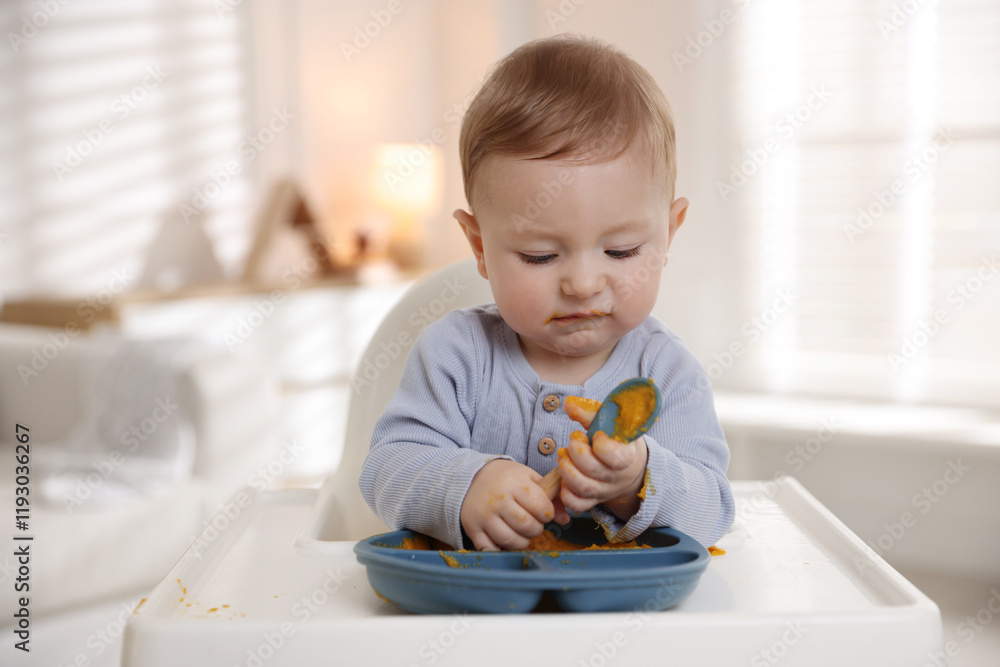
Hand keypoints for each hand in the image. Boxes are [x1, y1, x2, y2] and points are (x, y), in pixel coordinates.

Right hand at [460, 459, 555, 550]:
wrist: (472, 478)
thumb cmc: (506, 479)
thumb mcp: (529, 478)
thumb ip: (551, 497)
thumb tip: (564, 520)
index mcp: (514, 483)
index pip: (540, 506)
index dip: (547, 513)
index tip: (543, 511)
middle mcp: (498, 500)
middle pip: (527, 526)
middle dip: (536, 528)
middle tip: (532, 523)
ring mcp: (484, 516)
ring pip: (510, 541)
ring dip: (521, 541)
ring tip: (520, 532)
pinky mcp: (472, 529)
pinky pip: (490, 549)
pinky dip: (500, 549)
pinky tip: (504, 539)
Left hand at [558, 397, 648, 519]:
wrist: (629, 467)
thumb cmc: (619, 440)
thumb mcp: (614, 424)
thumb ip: (591, 413)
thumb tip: (569, 404)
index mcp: (627, 457)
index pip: (615, 456)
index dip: (601, 445)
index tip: (596, 435)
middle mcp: (616, 477)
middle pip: (592, 470)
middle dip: (576, 452)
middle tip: (575, 440)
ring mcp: (604, 491)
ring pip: (583, 488)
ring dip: (567, 470)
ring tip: (564, 457)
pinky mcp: (592, 500)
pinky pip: (578, 505)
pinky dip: (567, 494)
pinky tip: (564, 478)